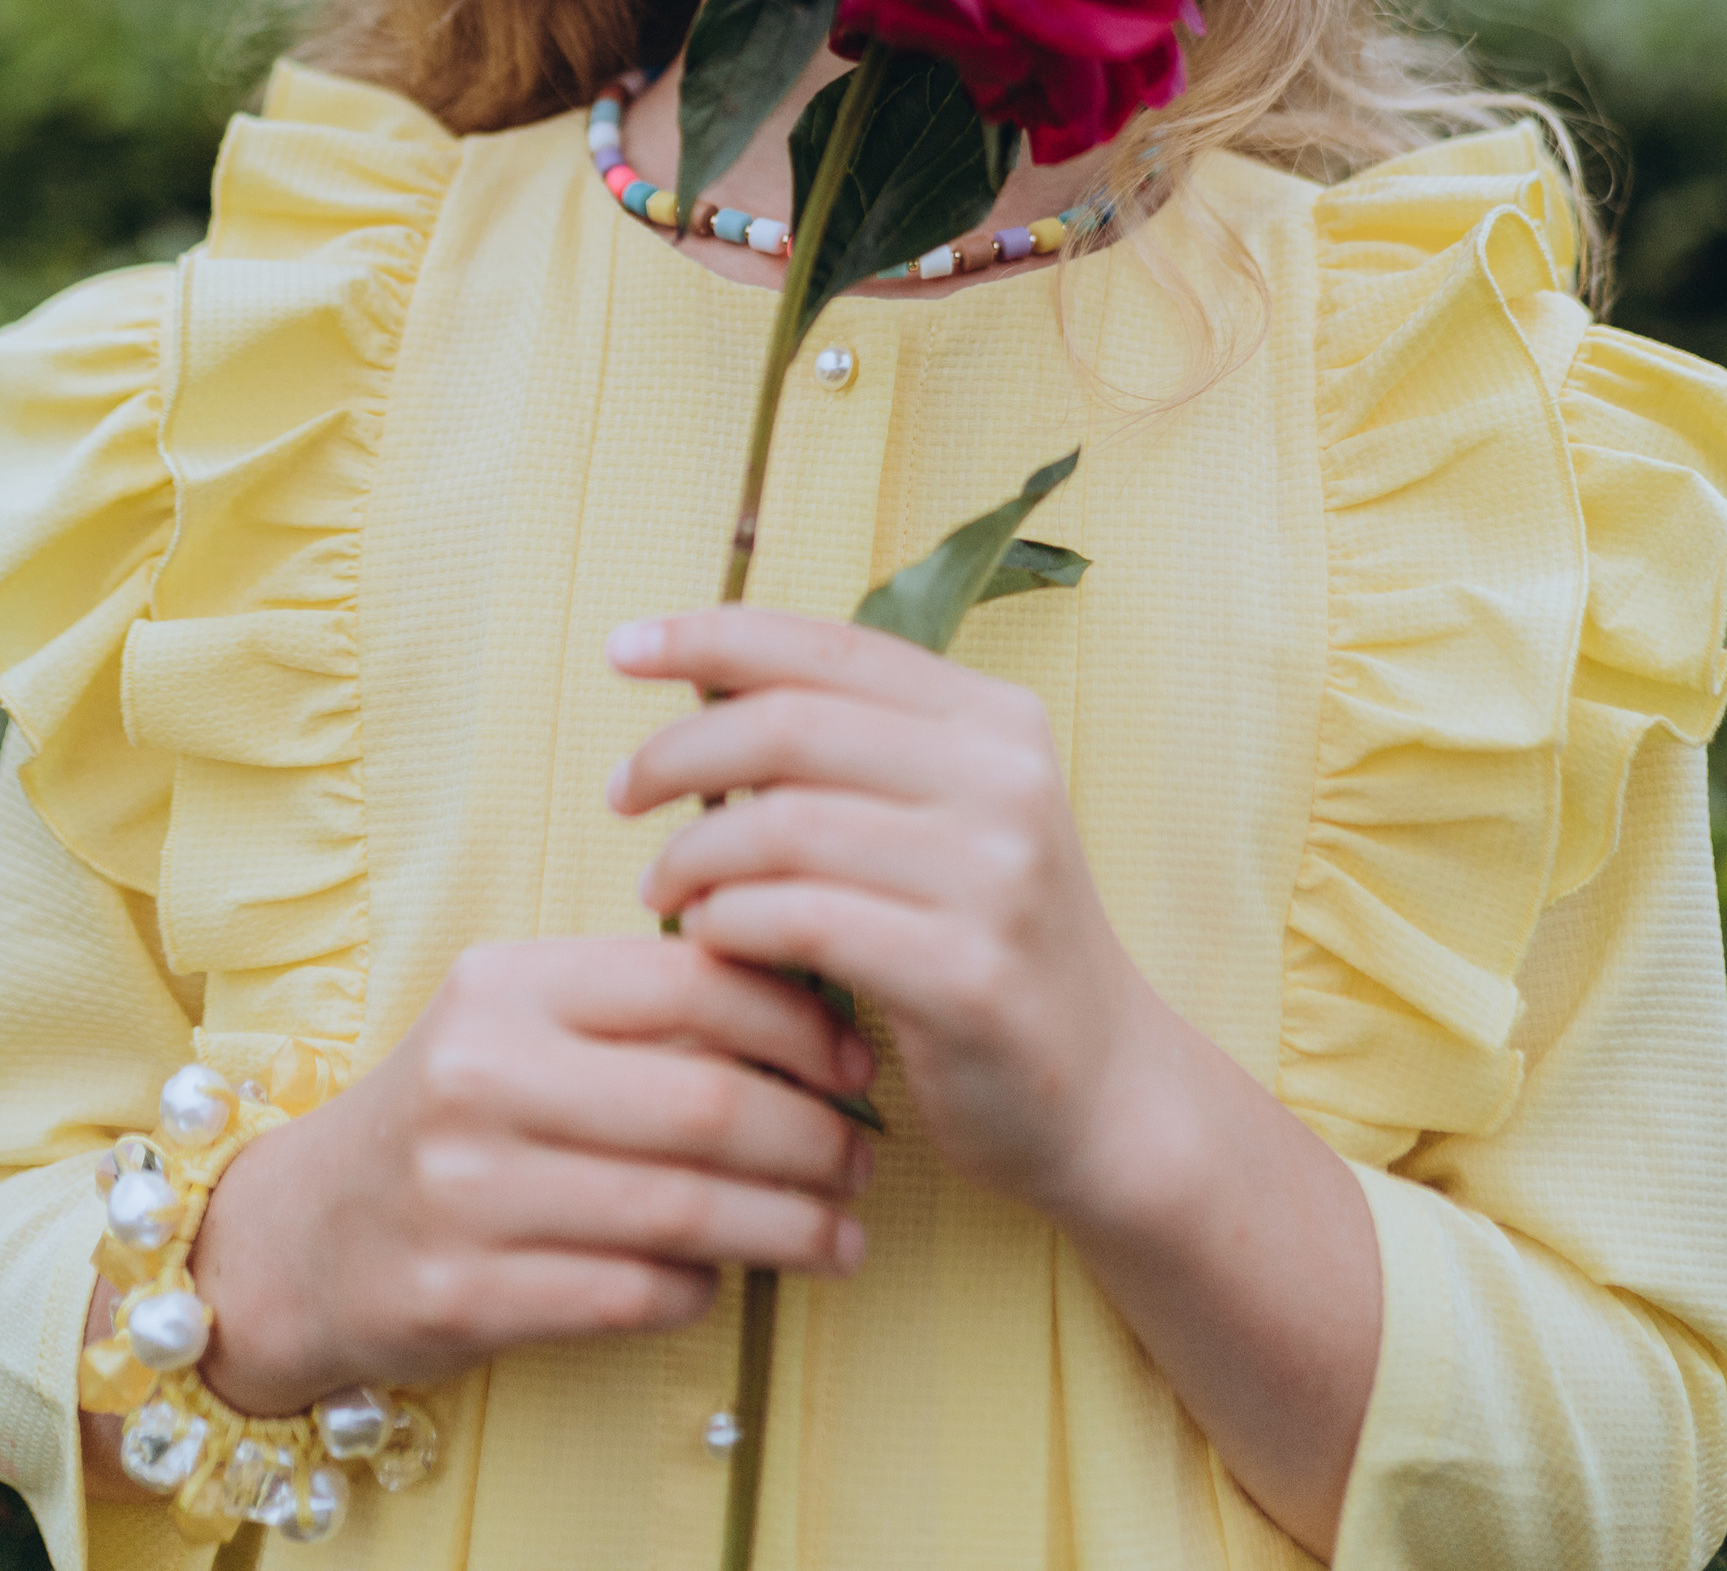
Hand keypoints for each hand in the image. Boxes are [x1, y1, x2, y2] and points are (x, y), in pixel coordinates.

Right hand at [178, 940, 872, 1418]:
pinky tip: (728, 1277)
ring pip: (683, 1210)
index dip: (800, 1023)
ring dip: (788, 1227)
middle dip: (815, 1137)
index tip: (857, 1060)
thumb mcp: (523, 1021)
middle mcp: (481, 1076)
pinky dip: (701, 1287)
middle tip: (864, 1159)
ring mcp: (464, 1191)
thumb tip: (817, 1012)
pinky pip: (632, 1294)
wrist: (296, 1236)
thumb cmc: (454, 1113)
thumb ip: (642, 1006)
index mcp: (509, 985)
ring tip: (841, 1234)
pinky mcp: (462, 1296)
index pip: (692, 981)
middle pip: (705, 1103)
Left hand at [607, 608, 1155, 1221]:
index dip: (712, 635)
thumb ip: (854, 748)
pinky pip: (801, 922)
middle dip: (678, 753)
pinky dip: (728, 922)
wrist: (1104, 1092)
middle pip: (789, 725)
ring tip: (661, 885)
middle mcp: (1005, 779)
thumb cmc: (985, 942)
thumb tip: (704, 683)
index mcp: (995, 719)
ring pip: (783, 825)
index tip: (622, 647)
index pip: (828, 645)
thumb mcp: (948, 816)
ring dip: (691, 853)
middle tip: (622, 793)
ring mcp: (994, 875)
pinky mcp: (966, 974)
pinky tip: (706, 938)